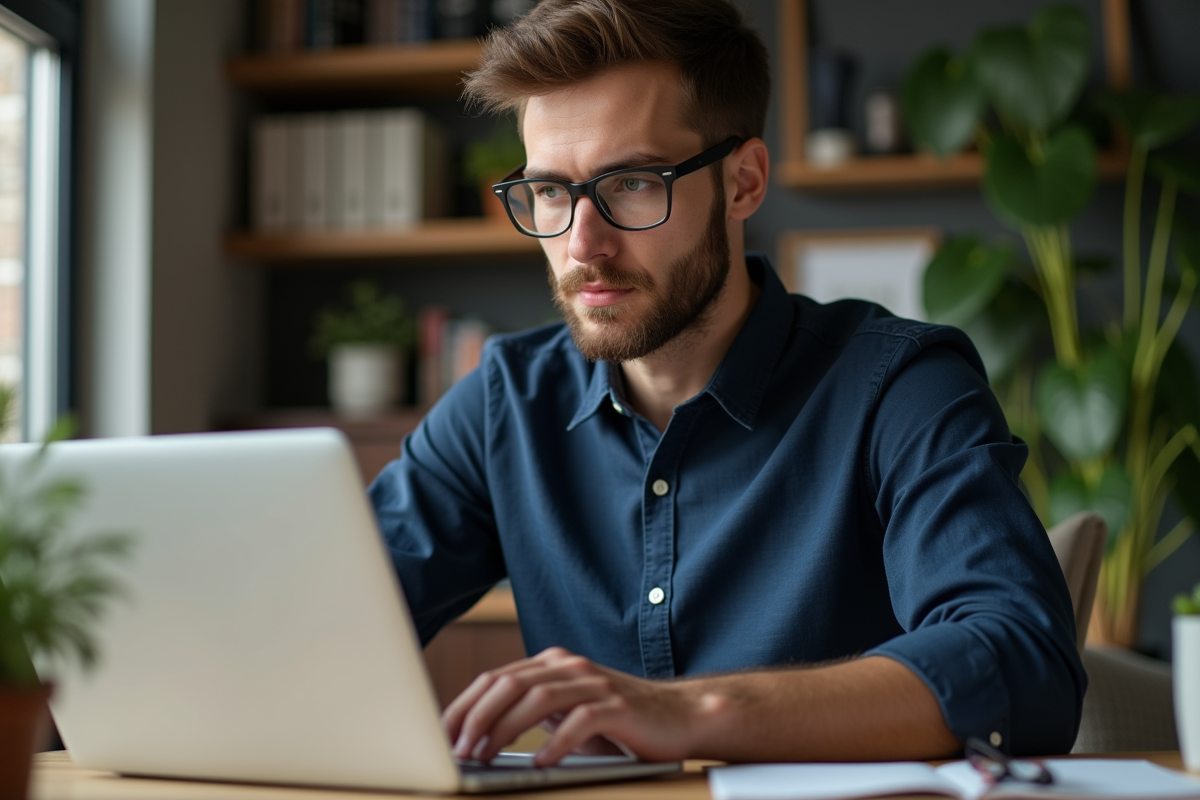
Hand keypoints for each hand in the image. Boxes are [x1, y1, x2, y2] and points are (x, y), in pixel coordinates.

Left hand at [442, 646, 704, 765]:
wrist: (680, 717)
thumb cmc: (618, 723)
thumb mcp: (567, 713)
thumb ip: (531, 713)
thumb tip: (477, 737)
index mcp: (552, 664)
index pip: (495, 678)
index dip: (465, 705)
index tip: (443, 735)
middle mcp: (570, 667)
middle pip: (509, 683)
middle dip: (476, 717)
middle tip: (456, 749)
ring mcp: (595, 684)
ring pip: (537, 698)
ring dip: (505, 729)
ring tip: (485, 756)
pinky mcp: (618, 707)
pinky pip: (580, 722)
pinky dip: (555, 743)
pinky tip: (539, 763)